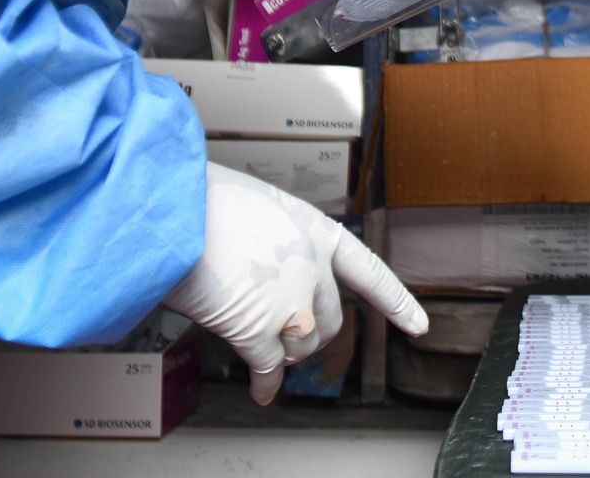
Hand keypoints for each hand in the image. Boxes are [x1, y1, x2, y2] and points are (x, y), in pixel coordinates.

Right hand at [162, 163, 427, 403]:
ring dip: (282, 351)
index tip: (417, 326)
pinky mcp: (258, 329)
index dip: (396, 302)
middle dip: (309, 334)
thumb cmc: (204, 199)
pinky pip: (269, 367)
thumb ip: (279, 244)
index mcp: (318, 231)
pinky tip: (261, 391)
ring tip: (252, 337)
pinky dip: (265, 383)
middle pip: (330, 321)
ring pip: (302, 348)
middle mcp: (313, 268)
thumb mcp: (260, 208)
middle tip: (281, 332)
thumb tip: (269, 279)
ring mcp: (290, 301)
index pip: (369, 273)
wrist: (172, 207)